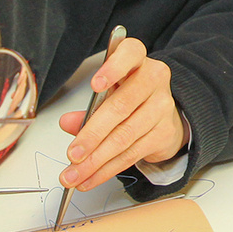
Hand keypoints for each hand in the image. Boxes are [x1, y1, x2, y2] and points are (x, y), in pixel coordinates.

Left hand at [59, 37, 184, 190]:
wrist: (163, 114)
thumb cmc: (130, 97)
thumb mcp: (108, 94)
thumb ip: (88, 108)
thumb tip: (68, 123)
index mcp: (137, 61)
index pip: (130, 54)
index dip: (113, 69)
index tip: (95, 85)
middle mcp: (153, 80)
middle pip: (121, 106)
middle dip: (93, 135)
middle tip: (74, 154)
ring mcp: (162, 107)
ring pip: (125, 136)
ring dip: (96, 161)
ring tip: (75, 174)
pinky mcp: (164, 133)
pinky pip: (131, 154)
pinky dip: (107, 169)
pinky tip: (91, 177)